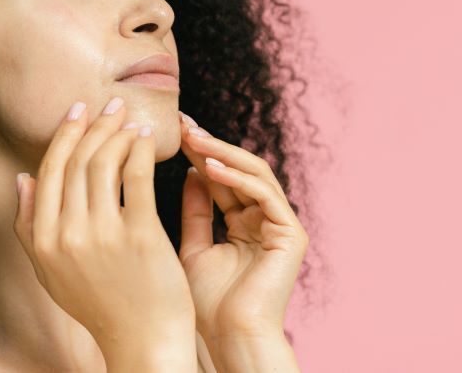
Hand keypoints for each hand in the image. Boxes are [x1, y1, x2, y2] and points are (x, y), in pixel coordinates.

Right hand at [11, 98, 196, 369]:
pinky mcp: (140, 236)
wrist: (142, 340)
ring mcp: (103, 236)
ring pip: (104, 164)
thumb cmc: (100, 303)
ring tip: (130, 118)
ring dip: (117, 133)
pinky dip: (140, 150)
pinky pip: (136, 177)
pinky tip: (146, 138)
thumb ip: (30, 227)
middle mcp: (68, 236)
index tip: (77, 111)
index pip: (49, 172)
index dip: (64, 136)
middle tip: (111, 104)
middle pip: (77, 162)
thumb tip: (22, 178)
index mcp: (44, 241)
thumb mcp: (51, 272)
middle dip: (93, 125)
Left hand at [176, 111, 309, 342]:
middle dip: (209, 144)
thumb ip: (195, 211)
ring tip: (192, 139)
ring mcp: (282, 225)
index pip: (222, 177)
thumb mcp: (194, 247)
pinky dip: (237, 178)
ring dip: (222, 153)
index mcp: (244, 222)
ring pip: (254, 173)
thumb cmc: (207, 304)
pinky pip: (264, 194)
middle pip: (238, 168)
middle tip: (181, 123)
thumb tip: (190, 172)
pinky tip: (209, 167)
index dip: (198, 153)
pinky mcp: (291, 234)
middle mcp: (266, 219)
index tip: (170, 132)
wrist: (229, 340)